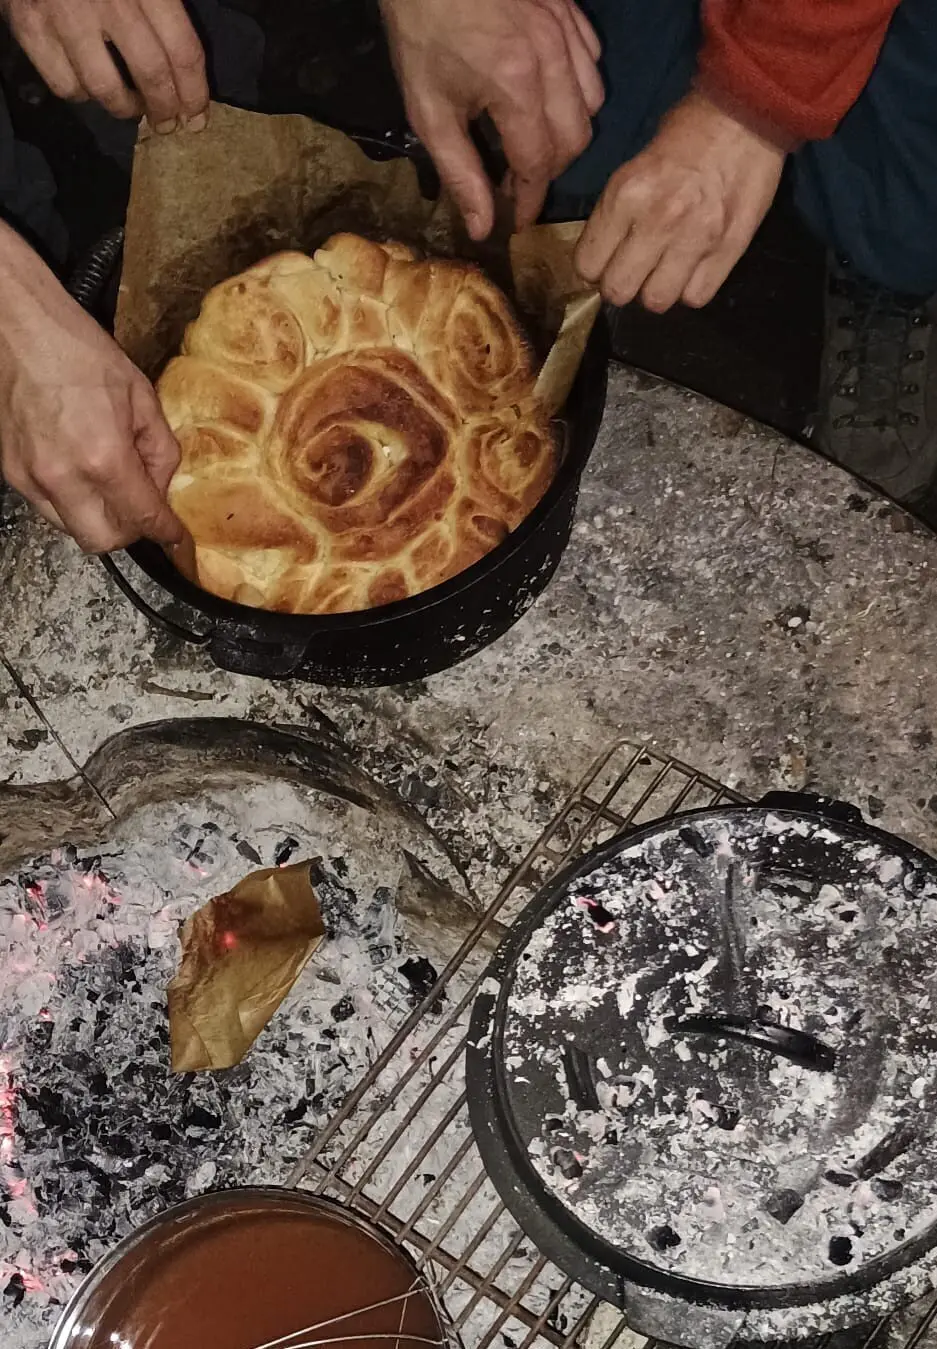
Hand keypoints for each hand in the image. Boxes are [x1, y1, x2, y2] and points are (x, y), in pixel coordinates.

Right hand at [0, 0, 207, 131]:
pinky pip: (63, 83)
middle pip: (151, 74)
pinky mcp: (29, 26)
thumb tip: (187, 58)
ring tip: (131, 107)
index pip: (182, 50)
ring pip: (105, 88)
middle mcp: (109, 1)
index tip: (197, 115)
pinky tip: (89, 86)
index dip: (194, 91)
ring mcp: (65, 15)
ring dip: (125, 108)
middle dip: (165, 109)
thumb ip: (165, 3)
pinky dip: (81, 95)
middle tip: (168, 124)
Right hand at [0, 227, 182, 553]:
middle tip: (141, 510)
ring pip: (72, 530)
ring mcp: (32, 477)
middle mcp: (64, 476)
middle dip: (128, 533)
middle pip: (102, 541)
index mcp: (103, 457)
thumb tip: (163, 486)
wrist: (21, 329)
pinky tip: (81, 475)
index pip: (142, 517)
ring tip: (110, 487)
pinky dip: (71, 503)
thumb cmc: (80, 352)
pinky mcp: (12, 472)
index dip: (165, 532)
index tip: (175, 536)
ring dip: (98, 519)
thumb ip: (161, 451)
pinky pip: (48, 509)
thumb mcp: (142, 398)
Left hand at [380, 0, 603, 239]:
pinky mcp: (570, 10)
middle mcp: (552, 59)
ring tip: (534, 139)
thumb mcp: (428, 110)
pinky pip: (593, 62)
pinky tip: (549, 95)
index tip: (517, 219)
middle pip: (575, 139)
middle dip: (550, 169)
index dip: (530, 199)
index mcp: (515, 87)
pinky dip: (578, 89)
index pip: (538, 165)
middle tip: (519, 180)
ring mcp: (566, 30)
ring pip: (592, 103)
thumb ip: (460, 173)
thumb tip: (482, 226)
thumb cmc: (421, 31)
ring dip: (568, 131)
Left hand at [576, 90, 785, 311]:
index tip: (604, 261)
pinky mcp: (728, 249)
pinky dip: (691, 289)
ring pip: (656, 301)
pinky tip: (692, 269)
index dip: (593, 268)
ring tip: (664, 271)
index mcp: (626, 195)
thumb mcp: (635, 165)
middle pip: (619, 290)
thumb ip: (617, 211)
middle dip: (621, 285)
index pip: (588, 264)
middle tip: (632, 270)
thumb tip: (604, 253)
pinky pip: (696, 297)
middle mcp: (657, 222)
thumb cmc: (688, 132)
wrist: (748, 112)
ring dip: (656, 290)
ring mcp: (695, 239)